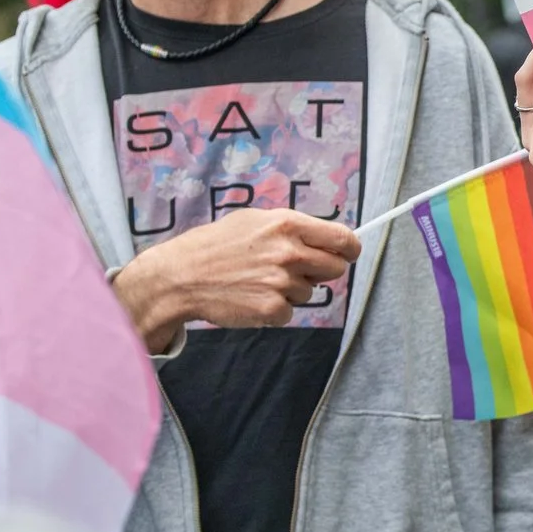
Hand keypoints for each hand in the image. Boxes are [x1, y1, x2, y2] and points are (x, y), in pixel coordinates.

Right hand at [113, 208, 361, 351]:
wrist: (182, 276)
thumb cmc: (216, 245)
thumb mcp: (254, 220)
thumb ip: (292, 229)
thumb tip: (326, 239)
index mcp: (287, 224)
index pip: (342, 239)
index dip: (350, 249)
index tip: (348, 253)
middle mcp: (289, 252)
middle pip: (336, 268)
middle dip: (322, 271)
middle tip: (296, 270)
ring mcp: (281, 282)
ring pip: (310, 292)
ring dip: (292, 289)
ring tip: (259, 280)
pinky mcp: (272, 309)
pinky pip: (290, 311)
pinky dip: (275, 308)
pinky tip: (252, 296)